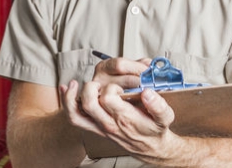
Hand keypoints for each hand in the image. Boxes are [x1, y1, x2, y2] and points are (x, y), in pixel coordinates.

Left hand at [59, 59, 181, 161]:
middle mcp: (109, 123)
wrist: (151, 148)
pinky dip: (67, 103)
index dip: (112, 87)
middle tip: (102, 85)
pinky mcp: (94, 127)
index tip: (119, 87)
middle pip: (89, 103)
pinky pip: (74, 118)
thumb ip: (158, 106)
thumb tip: (147, 92)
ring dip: (72, 96)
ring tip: (75, 84)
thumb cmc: (155, 129)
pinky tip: (67, 89)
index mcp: (125, 118)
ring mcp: (99, 126)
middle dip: (93, 88)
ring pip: (76, 113)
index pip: (108, 97)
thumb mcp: (165, 118)